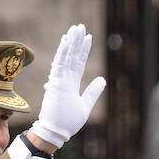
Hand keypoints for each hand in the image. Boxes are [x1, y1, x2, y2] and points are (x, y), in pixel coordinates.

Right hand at [28, 23, 105, 151]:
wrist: (56, 132)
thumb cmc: (68, 122)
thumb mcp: (85, 105)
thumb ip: (93, 92)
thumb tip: (103, 79)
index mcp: (71, 84)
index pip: (78, 63)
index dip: (83, 50)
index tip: (88, 37)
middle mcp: (65, 79)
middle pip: (72, 56)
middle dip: (77, 41)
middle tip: (80, 26)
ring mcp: (59, 80)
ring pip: (66, 56)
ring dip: (71, 42)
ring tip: (75, 28)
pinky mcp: (55, 82)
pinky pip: (59, 63)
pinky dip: (63, 51)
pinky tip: (66, 39)